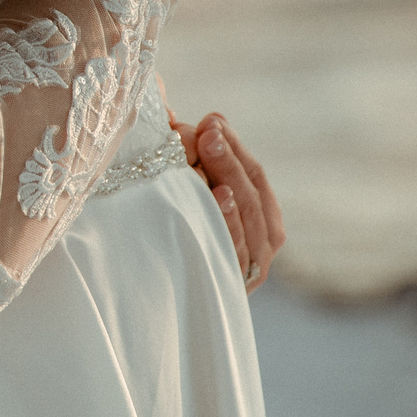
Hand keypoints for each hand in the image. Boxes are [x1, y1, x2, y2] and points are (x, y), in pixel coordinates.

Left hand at [170, 109, 283, 290]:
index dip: (236, 147)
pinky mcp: (233, 287)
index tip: (211, 120)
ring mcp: (250, 269)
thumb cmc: (174, 232)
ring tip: (212, 146)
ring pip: (249, 217)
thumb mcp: (190, 193)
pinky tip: (218, 195)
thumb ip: (196, 158)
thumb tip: (197, 116)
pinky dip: (230, 220)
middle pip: (253, 195)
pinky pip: (235, 250)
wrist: (154, 299)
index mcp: (263, 222)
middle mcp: (263, 247)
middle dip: (229, 156)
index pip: (256, 178)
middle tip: (206, 129)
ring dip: (230, 176)